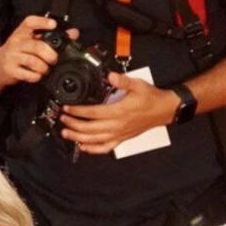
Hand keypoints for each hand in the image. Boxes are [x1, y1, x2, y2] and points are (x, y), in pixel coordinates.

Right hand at [0, 15, 68, 90]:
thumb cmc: (18, 52)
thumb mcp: (31, 41)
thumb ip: (51, 36)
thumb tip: (74, 33)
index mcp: (22, 32)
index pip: (30, 22)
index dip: (42, 22)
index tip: (53, 24)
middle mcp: (16, 42)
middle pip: (37, 46)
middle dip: (50, 55)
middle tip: (54, 60)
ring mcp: (12, 56)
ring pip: (33, 61)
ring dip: (44, 68)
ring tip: (46, 69)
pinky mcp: (10, 70)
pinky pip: (27, 74)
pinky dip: (36, 77)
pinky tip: (37, 75)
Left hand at [60, 72, 179, 154]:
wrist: (164, 111)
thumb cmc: (151, 98)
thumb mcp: (138, 85)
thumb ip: (123, 81)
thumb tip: (110, 76)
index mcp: (119, 112)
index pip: (93, 113)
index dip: (78, 111)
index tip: (67, 108)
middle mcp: (117, 126)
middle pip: (89, 129)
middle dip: (73, 124)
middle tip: (62, 119)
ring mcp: (118, 134)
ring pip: (94, 140)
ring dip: (78, 138)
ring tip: (66, 133)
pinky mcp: (121, 139)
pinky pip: (105, 148)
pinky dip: (92, 149)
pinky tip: (83, 147)